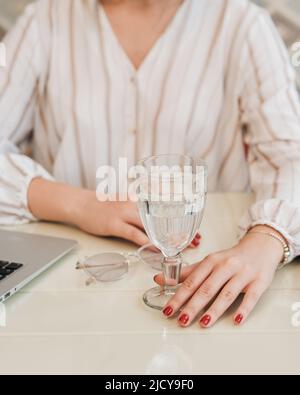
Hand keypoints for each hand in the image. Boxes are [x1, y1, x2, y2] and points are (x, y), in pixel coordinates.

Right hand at [28, 178, 201, 246]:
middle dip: (181, 229)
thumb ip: (142, 206)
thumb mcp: (126, 200)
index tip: (197, 225)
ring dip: (168, 238)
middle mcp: (135, 203)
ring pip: (152, 227)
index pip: (166, 206)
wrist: (81, 203)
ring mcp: (124, 213)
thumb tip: (158, 217)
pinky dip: (148, 243)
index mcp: (139, 197)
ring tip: (182, 247)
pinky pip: (135, 235)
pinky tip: (158, 250)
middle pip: (163, 217)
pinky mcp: (115, 224)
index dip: (183, 216)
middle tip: (197, 239)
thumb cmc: (104, 204)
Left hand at [155, 225, 283, 327]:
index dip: (179, 296)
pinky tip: (236, 320)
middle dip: (193, 305)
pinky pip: (251, 297)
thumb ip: (187, 272)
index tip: (168, 310)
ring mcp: (243, 274)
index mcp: (211, 261)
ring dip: (214, 309)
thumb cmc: (231, 258)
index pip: (192, 281)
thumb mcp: (209, 262)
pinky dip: (244, 309)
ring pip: (227, 293)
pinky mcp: (259, 282)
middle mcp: (226, 266)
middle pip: (207, 288)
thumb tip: (160, 279)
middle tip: (181, 320)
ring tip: (203, 323)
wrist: (260, 247)